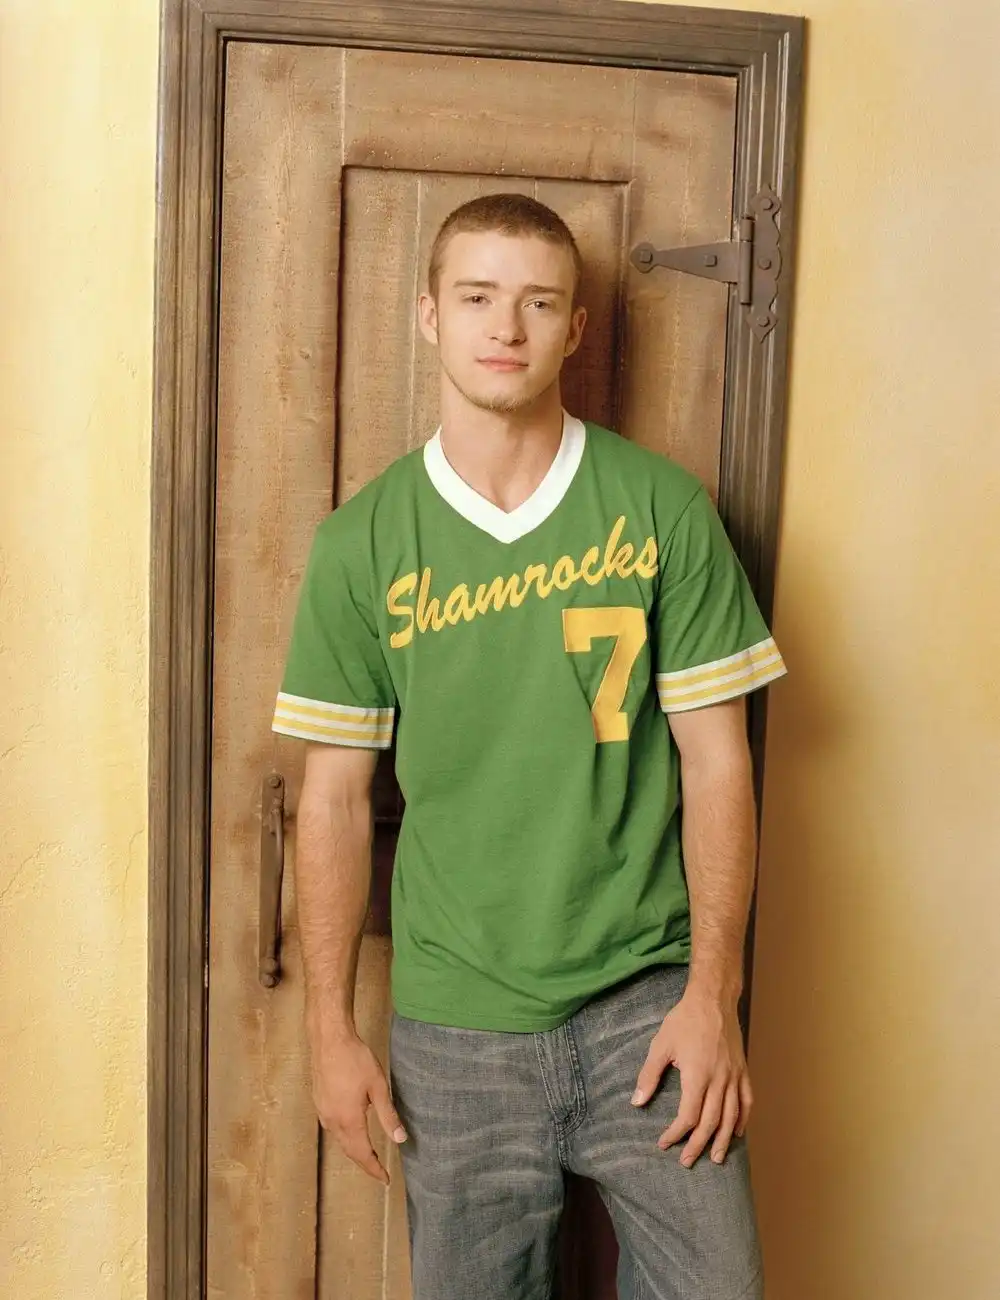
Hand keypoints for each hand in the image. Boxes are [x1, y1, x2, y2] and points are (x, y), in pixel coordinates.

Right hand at [309, 1027, 407, 1184]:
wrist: (329, 1039)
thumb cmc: (355, 1060)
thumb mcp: (378, 1086)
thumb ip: (388, 1115)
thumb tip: (400, 1140)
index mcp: (349, 1120)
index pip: (362, 1154)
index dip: (374, 1169)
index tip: (385, 1180)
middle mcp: (332, 1121)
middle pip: (349, 1150)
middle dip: (364, 1163)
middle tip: (379, 1171)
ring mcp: (323, 1112)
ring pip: (340, 1140)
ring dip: (354, 1150)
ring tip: (368, 1154)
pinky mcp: (319, 1102)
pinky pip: (333, 1127)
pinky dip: (345, 1136)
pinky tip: (353, 1130)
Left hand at [630, 988, 751, 1167]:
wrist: (713, 999)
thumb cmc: (684, 1020)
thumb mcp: (660, 1045)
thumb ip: (649, 1076)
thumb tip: (636, 1102)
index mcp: (697, 1075)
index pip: (688, 1116)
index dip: (676, 1134)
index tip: (664, 1143)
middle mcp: (719, 1080)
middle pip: (710, 1122)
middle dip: (698, 1145)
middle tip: (687, 1161)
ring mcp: (734, 1076)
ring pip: (731, 1116)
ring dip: (722, 1140)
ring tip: (715, 1158)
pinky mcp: (743, 1070)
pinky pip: (746, 1101)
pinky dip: (743, 1119)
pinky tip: (737, 1132)